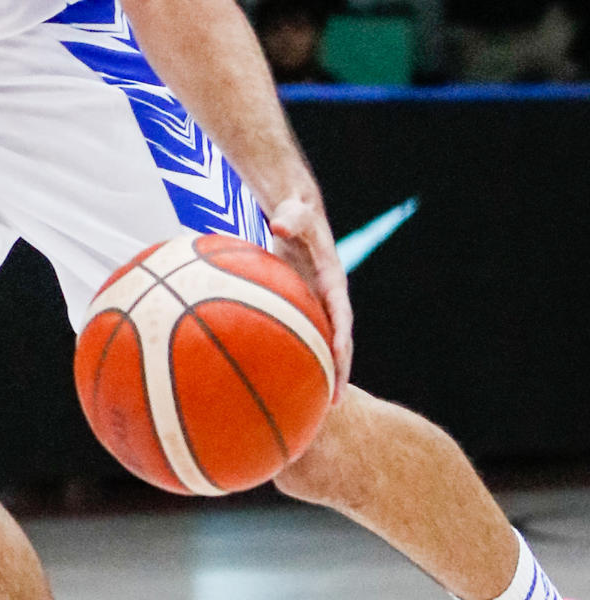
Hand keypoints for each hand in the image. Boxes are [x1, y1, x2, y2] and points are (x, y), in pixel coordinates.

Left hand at [269, 197, 352, 400]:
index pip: (342, 316)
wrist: (298, 215)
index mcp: (332, 282)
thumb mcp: (295, 214)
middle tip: (335, 401)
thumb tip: (279, 225)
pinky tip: (283, 380)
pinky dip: (299, 357)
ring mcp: (317, 305)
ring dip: (323, 372)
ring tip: (318, 406)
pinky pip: (303, 336)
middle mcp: (329, 299)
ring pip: (323, 344)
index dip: (342, 339)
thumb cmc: (296, 214)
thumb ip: (290, 219)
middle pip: (339, 340)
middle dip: (339, 370)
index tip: (340, 361)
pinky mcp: (303, 307)